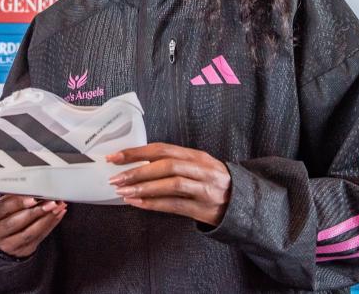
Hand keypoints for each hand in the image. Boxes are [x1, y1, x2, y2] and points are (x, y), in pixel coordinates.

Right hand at [0, 195, 66, 257]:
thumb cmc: (2, 215)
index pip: (3, 208)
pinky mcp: (22, 250)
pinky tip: (57, 215)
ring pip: (29, 232)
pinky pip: (38, 237)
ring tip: (57, 207)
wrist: (0, 237)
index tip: (33, 197)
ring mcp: (7, 244)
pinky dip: (50, 225)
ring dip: (46, 219)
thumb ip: (12, 196)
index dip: (19, 202)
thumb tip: (32, 187)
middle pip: (16, 222)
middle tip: (50, 202)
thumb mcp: (0, 203)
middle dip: (36, 211)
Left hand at [107, 143, 230, 226]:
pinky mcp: (204, 209)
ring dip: (144, 188)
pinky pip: (175, 205)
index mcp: (197, 155)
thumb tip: (137, 163)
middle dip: (137, 170)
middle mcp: (201, 169)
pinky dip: (154, 204)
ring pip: (171, 185)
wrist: (242, 203)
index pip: (162, 149)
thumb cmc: (212, 182)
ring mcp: (204, 189)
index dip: (136, 152)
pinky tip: (138, 203)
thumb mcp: (197, 166)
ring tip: (123, 192)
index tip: (115, 157)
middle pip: (166, 165)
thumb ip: (173, 162)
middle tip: (116, 178)